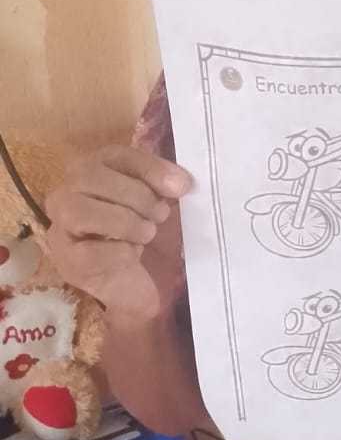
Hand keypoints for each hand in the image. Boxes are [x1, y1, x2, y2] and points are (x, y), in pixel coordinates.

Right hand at [46, 146, 190, 323]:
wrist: (140, 284)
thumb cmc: (145, 236)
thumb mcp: (158, 203)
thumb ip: (164, 186)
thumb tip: (179, 182)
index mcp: (91, 170)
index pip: (115, 155)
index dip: (150, 168)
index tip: (182, 186)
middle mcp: (66, 193)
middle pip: (90, 176)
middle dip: (136, 196)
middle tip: (160, 215)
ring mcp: (60, 227)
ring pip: (81, 211)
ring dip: (125, 222)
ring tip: (146, 234)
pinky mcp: (67, 261)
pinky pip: (90, 251)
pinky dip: (120, 252)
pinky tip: (132, 255)